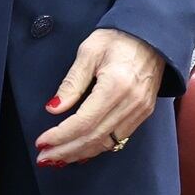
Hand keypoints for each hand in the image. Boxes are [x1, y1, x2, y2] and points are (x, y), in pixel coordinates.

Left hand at [34, 28, 162, 166]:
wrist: (152, 36)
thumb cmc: (118, 38)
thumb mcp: (89, 51)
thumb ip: (72, 82)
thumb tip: (54, 108)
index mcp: (116, 85)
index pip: (84, 122)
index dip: (61, 135)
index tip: (41, 142)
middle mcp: (131, 103)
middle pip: (93, 138)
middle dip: (66, 151)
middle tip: (44, 158)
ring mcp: (140, 111)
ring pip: (106, 143)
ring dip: (79, 153)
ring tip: (57, 158)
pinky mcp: (143, 114)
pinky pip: (118, 139)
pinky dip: (97, 148)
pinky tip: (81, 151)